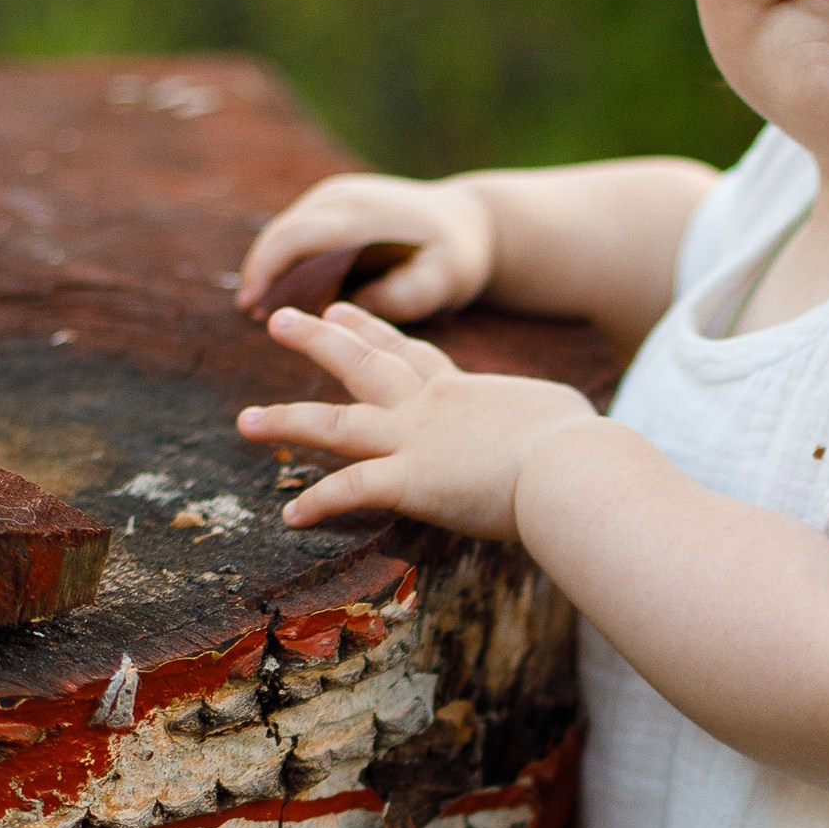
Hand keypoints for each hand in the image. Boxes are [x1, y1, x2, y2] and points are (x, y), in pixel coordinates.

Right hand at [235, 173, 495, 321]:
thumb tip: (355, 306)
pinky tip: (283, 291)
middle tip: (251, 312)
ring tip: (261, 307)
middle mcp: (343, 196)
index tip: (252, 304)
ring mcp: (337, 194)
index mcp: (364, 214)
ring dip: (268, 265)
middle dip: (260, 270)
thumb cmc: (457, 257)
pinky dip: (284, 258)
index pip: (297, 236)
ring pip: (285, 229)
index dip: (267, 269)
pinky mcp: (335, 202)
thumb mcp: (445, 280)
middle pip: (281, 231)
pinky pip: (298, 230)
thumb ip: (405, 294)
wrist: (468, 220)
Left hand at [239, 302, 594, 538]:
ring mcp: (416, 442)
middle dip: (317, 340)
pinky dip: (319, 502)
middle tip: (279, 320)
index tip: (339, 312)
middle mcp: (430, 407)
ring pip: (336, 423)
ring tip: (245, 422)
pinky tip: (290, 515)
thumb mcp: (560, 421)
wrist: (576, 466)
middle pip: (362, 364)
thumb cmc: (584, 450)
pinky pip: (351, 491)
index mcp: (464, 390)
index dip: (372, 331)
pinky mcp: (412, 481)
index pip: (410, 354)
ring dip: (287, 421)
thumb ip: (539, 426)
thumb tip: (565, 443)